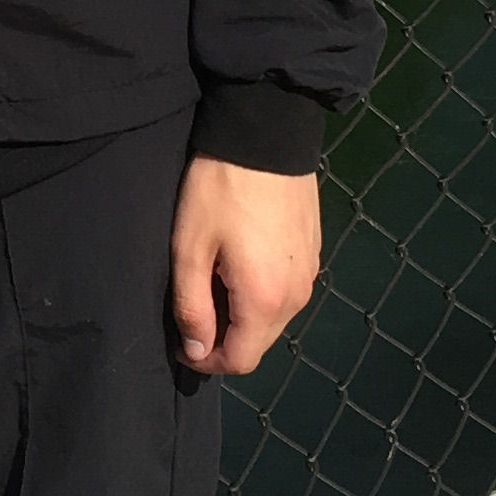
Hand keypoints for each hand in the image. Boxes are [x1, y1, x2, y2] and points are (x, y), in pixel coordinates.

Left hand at [170, 158, 321, 377]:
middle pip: (259, 342)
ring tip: (213, 280)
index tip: (181, 340)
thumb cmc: (220, 190)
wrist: (267, 134)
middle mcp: (297, 296)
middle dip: (224, 338)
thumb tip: (196, 350)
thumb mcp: (190, 247)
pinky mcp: (314, 253)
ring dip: (243, 315)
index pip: (240, 360)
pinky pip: (286, 292)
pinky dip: (261, 293)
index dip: (206, 360)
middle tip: (194, 306)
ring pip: (274, 318)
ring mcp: (311, 274)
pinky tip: (239, 262)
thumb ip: (192, 306)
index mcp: (265, 301)